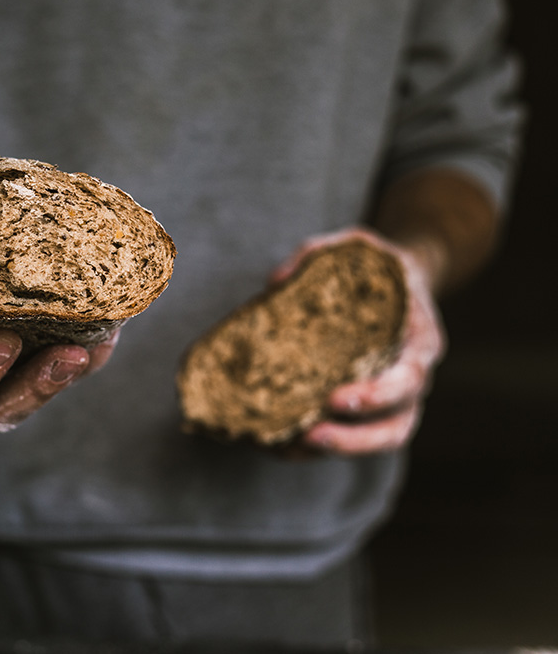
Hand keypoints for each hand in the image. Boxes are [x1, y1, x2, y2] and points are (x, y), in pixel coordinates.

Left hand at [272, 228, 446, 454]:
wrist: (404, 281)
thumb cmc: (378, 266)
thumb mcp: (356, 245)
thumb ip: (319, 253)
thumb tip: (275, 282)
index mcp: (419, 341)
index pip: (408, 378)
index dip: (376, 394)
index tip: (336, 399)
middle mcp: (413, 378)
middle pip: (397, 425)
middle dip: (355, 438)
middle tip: (310, 435)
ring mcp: (396, 399)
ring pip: (379, 440)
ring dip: (336, 449)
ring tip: (291, 448)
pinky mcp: (371, 408)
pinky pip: (354, 436)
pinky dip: (320, 447)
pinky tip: (281, 445)